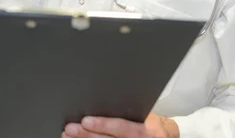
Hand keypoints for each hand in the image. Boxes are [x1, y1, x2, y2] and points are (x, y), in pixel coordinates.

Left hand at [62, 113, 178, 137]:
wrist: (165, 136)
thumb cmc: (152, 122)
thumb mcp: (144, 113)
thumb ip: (125, 110)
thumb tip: (98, 100)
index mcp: (145, 130)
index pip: (122, 128)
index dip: (103, 125)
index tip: (85, 121)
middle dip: (86, 135)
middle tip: (70, 128)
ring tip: (68, 136)